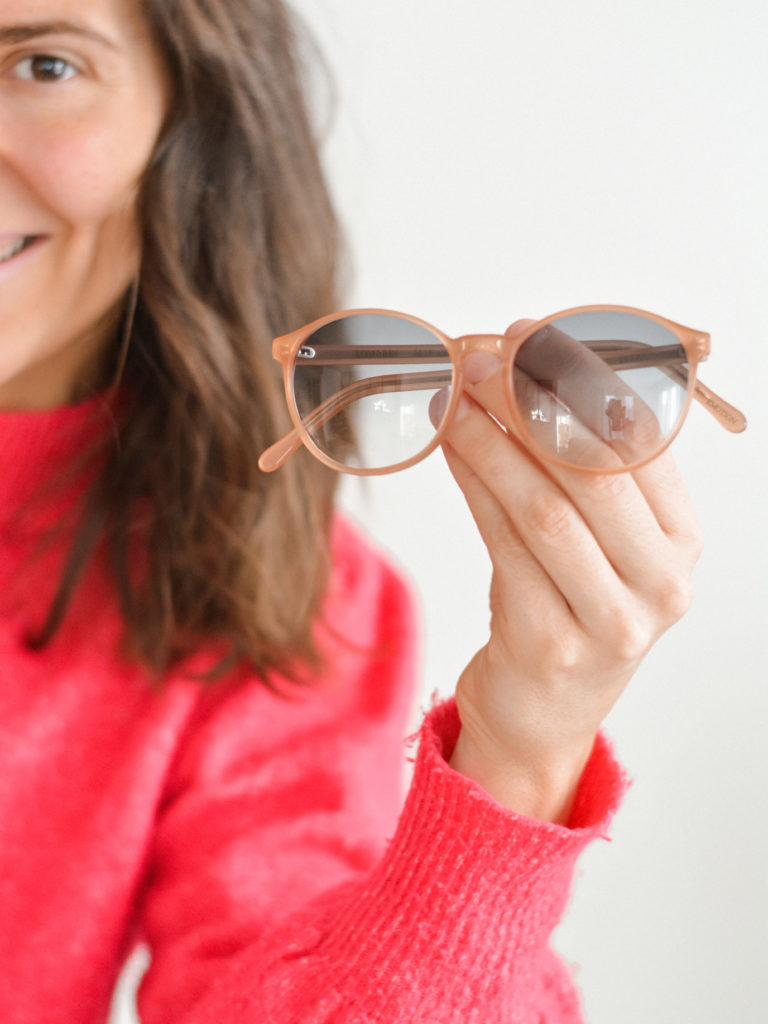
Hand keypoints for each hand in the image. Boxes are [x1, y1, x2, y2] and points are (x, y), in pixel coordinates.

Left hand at [438, 323, 702, 822]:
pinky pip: (503, 545)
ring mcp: (611, 621)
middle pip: (594, 471)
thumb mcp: (596, 542)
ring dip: (491, 442)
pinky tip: (452, 448)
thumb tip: (518, 370)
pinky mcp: (550, 644)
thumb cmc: (567, 606)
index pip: (642, 440)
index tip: (529, 337)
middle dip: (530, 405)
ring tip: (453, 398)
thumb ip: (577, 467)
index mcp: (682, 541)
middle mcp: (662, 582)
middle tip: (480, 361)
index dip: (582, 381)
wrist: (542, 712)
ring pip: (543, 507)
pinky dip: (473, 486)